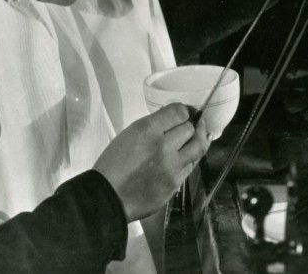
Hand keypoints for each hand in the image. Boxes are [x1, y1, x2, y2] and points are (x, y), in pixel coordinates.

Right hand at [93, 103, 210, 221]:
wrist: (108, 196)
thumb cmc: (113, 163)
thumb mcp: (129, 134)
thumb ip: (153, 125)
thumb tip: (172, 119)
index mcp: (147, 130)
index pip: (179, 112)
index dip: (183, 111)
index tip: (182, 113)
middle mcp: (164, 146)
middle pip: (190, 128)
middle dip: (188, 125)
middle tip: (186, 126)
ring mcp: (172, 167)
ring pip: (198, 147)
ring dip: (197, 140)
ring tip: (197, 136)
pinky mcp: (176, 184)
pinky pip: (190, 166)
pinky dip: (188, 159)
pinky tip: (183, 158)